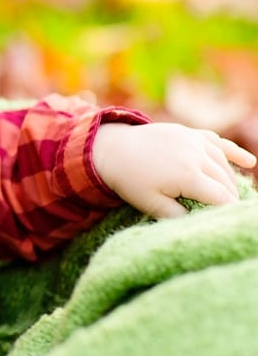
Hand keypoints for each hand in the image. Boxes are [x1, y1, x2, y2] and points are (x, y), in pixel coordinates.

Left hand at [92, 122, 257, 217]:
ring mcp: (194, 141)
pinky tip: (249, 162)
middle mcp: (197, 156)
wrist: (111, 148)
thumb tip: (199, 221)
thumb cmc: (129, 180)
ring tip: (233, 196)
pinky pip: (217, 141)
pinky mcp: (189, 133)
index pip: (221, 198)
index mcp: (188, 176)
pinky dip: (234, 152)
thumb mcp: (150, 204)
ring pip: (223, 163)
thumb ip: (177, 215)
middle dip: (230, 198)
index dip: (227, 211)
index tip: (229, 222)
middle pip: (225, 181)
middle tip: (229, 213)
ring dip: (230, 179)